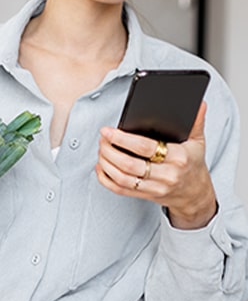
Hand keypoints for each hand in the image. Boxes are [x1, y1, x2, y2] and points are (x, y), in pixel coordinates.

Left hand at [95, 102, 216, 228]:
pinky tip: (101, 167)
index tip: (107, 131)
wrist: (196, 194)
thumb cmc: (192, 164)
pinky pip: (120, 190)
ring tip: (101, 150)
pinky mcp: (146, 196)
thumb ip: (196, 122)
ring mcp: (156, 187)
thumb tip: (199, 104)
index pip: (145, 147)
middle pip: (129, 164)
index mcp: (178, 158)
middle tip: (102, 139)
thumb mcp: (197, 142)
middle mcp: (167, 175)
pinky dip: (105, 179)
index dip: (122, 139)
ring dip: (106, 163)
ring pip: (122, 178)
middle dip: (109, 150)